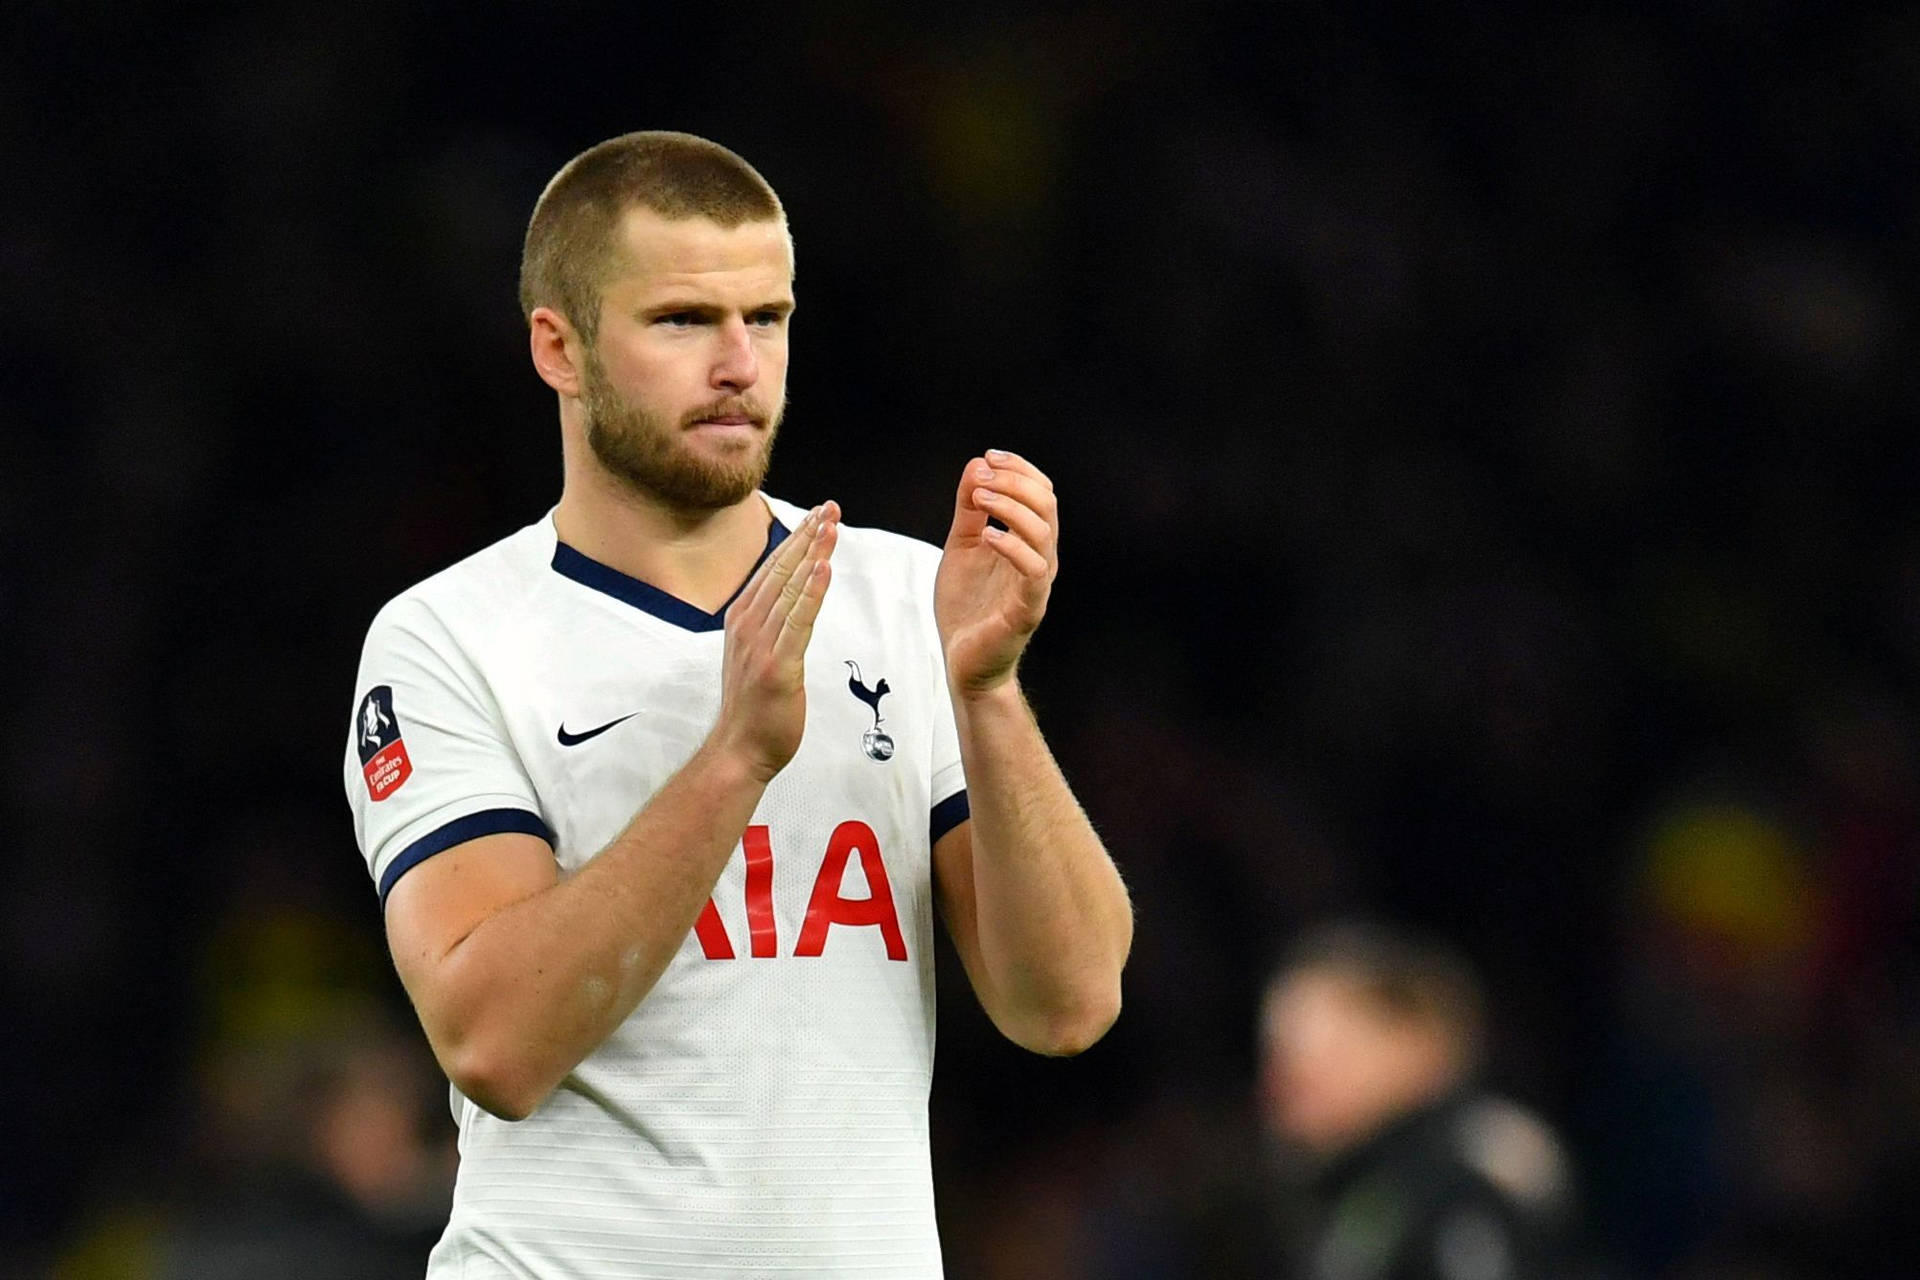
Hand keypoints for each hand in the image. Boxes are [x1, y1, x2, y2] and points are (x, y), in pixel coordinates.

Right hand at [713, 502, 838, 780]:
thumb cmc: (752, 706)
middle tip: (831, 508)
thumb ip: (769, 624)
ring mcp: (761, 644)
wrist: (738, 750)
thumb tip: (789, 598)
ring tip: (832, 525)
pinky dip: (812, 592)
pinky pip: (799, 622)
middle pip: (782, 570)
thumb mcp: (755, 654)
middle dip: (808, 536)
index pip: (772, 569)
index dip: (796, 539)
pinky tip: (824, 569)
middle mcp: (749, 625)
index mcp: (742, 619)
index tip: (817, 515)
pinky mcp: (778, 666)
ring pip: (792, 588)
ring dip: (814, 553)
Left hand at [935, 451, 1056, 695]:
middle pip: (1047, 505)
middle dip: (1015, 481)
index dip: (1020, 469)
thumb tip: (977, 464)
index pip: (1041, 493)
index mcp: (1029, 542)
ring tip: (979, 499)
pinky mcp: (1028, 609)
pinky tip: (987, 535)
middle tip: (981, 478)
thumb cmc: (966, 606)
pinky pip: (1033, 571)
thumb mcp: (962, 545)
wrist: (962, 660)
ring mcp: (1036, 584)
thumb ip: (969, 509)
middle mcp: (1040, 558)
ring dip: (1011, 506)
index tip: (988, 457)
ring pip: (1044, 532)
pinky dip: (1013, 546)